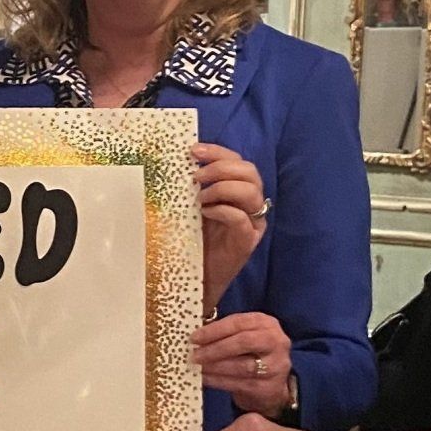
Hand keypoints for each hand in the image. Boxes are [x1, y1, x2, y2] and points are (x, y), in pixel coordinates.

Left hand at [193, 311, 292, 414]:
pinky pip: (238, 383)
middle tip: (194, 354)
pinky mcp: (268, 387)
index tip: (194, 338)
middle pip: (243, 342)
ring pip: (241, 366)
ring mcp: (274, 366)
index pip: (238, 322)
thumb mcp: (244, 336)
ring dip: (214, 367)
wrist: (272, 384)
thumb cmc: (251, 354)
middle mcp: (275, 342)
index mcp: (266, 323)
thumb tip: (195, 337)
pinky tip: (204, 378)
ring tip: (197, 367)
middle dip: (215, 348)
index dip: (214, 330)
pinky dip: (217, 381)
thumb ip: (224, 333)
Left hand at [194, 143, 266, 311]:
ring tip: (199, 198)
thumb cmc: (192, 241)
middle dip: (221, 168)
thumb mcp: (191, 207)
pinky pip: (242, 219)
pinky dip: (223, 210)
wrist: (195, 278)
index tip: (193, 151)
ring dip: (222, 188)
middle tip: (196, 177)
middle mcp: (251, 206)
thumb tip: (179, 162)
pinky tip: (205, 213)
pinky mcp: (246, 243)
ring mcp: (252, 224)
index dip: (218, 152)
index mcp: (239, 193)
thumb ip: (194, 187)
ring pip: (251, 192)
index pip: (238, 162)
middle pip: (250, 172)